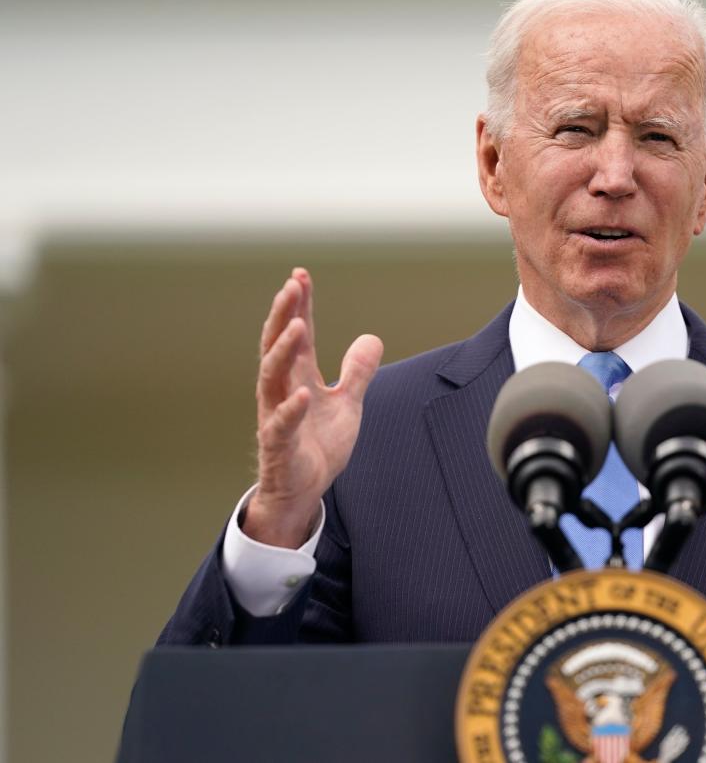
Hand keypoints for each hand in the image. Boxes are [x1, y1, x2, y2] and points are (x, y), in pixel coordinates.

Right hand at [245, 268, 383, 546]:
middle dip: (283, 315)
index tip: (300, 276)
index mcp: (298, 378)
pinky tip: (303, 393)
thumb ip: (357, 372)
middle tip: (291, 286)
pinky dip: (292, 409)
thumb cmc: (317, 445)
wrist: (303, 490)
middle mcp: (282, 390)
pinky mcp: (279, 445)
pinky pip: (281, 425)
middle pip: (277, 345)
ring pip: (272, 377)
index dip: (299, 306)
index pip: (298, 335)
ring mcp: (277, 416)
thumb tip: (371, 338)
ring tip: (296, 326)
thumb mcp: (347, 404)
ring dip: (283, 351)